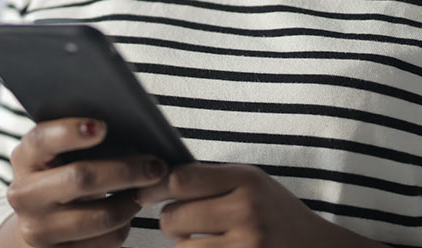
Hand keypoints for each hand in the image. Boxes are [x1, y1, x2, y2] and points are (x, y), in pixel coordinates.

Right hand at [1, 117, 168, 247]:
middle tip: (156, 165)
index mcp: (25, 158)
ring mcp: (38, 229)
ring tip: (146, 190)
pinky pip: (106, 241)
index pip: (42, 139)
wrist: (40, 225)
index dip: (71, 131)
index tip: (103, 126)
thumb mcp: (61, 156)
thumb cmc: (62, 177)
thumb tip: (132, 129)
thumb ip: (84, 139)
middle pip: (80, 178)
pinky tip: (127, 211)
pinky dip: (125, 226)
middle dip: (125, 170)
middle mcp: (24, 194)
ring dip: (132, 202)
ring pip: (101, 216)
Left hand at [136, 163, 381, 246]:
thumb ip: (212, 180)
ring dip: (183, 246)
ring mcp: (247, 245)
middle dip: (169, 221)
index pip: (181, 179)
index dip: (155, 187)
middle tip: (178, 221)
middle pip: (174, 216)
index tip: (145, 193)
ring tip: (200, 240)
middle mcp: (246, 211)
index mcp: (246, 179)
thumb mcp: (252, 183)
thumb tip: (157, 181)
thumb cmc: (276, 212)